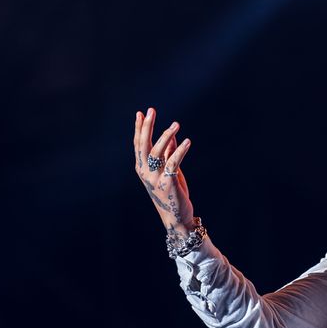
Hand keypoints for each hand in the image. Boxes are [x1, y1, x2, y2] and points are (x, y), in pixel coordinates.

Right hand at [134, 107, 195, 232]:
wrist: (178, 217)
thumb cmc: (172, 192)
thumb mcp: (169, 170)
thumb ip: (168, 153)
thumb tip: (172, 135)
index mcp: (143, 168)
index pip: (138, 145)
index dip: (139, 128)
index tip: (141, 112)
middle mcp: (145, 172)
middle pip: (143, 145)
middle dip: (146, 127)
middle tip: (151, 111)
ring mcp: (155, 178)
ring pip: (157, 152)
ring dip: (166, 135)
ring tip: (176, 123)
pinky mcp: (168, 183)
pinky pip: (173, 163)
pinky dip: (180, 150)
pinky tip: (187, 141)